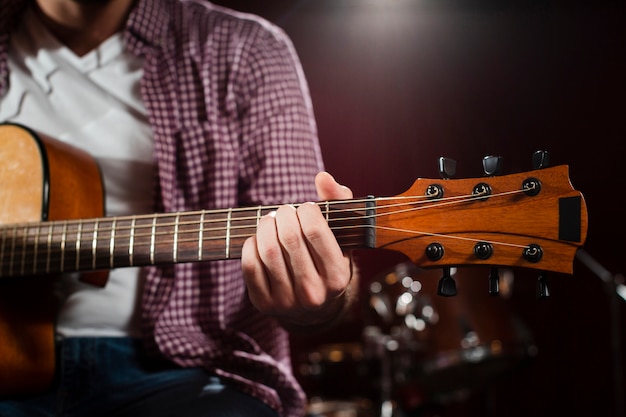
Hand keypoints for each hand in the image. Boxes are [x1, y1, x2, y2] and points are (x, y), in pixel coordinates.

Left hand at [241, 172, 354, 327]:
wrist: (314, 307)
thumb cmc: (327, 259)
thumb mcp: (342, 234)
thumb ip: (338, 201)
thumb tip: (322, 177)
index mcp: (338, 277)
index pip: (315, 230)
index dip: (306, 210)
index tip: (305, 207)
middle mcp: (314, 293)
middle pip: (289, 238)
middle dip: (284, 215)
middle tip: (284, 211)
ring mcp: (288, 302)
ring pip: (268, 250)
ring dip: (265, 226)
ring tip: (270, 220)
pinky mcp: (264, 304)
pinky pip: (250, 265)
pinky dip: (250, 245)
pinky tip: (259, 240)